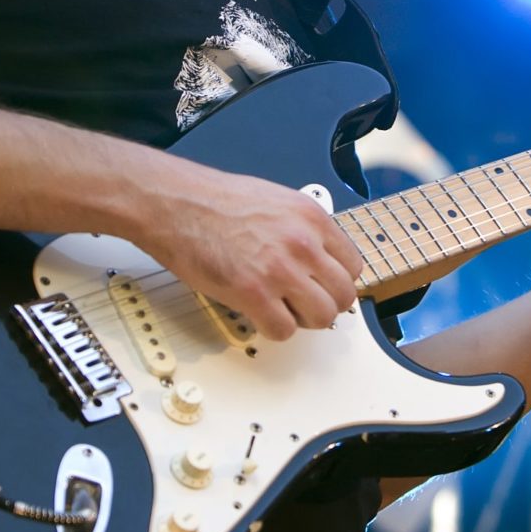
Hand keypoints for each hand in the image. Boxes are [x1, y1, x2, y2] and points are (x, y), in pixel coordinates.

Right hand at [137, 163, 364, 340]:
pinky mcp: (253, 293)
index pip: (353, 265)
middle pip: (342, 295)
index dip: (337, 281)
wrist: (177, 204)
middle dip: (326, 305)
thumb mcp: (277, 201)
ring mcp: (280, 269)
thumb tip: (319, 258)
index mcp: (311, 218)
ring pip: (321, 317)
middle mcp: (303, 243)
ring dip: (304, 321)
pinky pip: (284, 330)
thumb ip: (303, 229)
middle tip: (305, 305)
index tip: (324, 287)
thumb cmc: (215, 201)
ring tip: (283, 311)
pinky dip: (274, 329)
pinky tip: (259, 314)